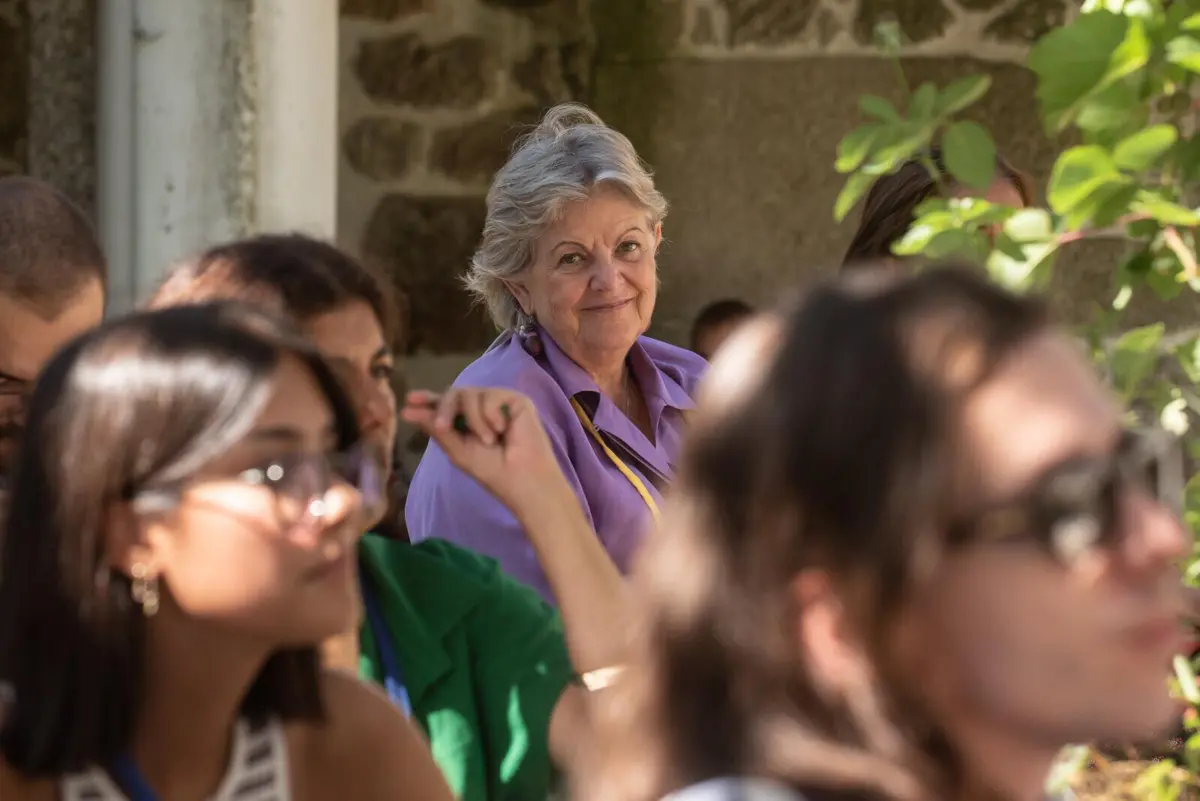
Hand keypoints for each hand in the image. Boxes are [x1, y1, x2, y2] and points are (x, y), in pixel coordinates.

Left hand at [400, 388, 566, 512]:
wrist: (523, 479)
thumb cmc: (493, 471)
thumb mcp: (458, 451)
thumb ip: (436, 428)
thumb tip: (406, 410)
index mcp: (467, 422)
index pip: (446, 405)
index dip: (428, 399)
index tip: (410, 399)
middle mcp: (481, 409)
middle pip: (454, 393)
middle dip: (444, 409)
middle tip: (442, 427)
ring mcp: (498, 402)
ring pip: (470, 393)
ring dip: (474, 420)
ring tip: (490, 440)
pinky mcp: (515, 399)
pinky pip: (490, 396)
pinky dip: (491, 415)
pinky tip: (503, 430)